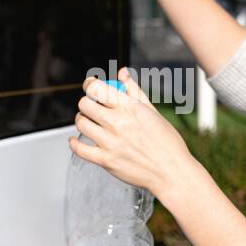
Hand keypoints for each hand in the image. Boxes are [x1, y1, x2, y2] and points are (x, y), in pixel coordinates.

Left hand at [68, 67, 196, 200]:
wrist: (171, 172)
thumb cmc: (167, 143)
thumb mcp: (153, 111)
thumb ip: (134, 91)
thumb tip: (122, 73)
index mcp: (130, 108)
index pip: (97, 88)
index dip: (89, 84)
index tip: (90, 86)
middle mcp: (118, 123)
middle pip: (85, 104)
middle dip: (87, 103)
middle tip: (91, 107)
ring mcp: (111, 142)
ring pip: (81, 123)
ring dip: (82, 121)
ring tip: (89, 123)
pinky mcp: (106, 161)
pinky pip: (80, 149)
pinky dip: (74, 144)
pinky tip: (76, 140)